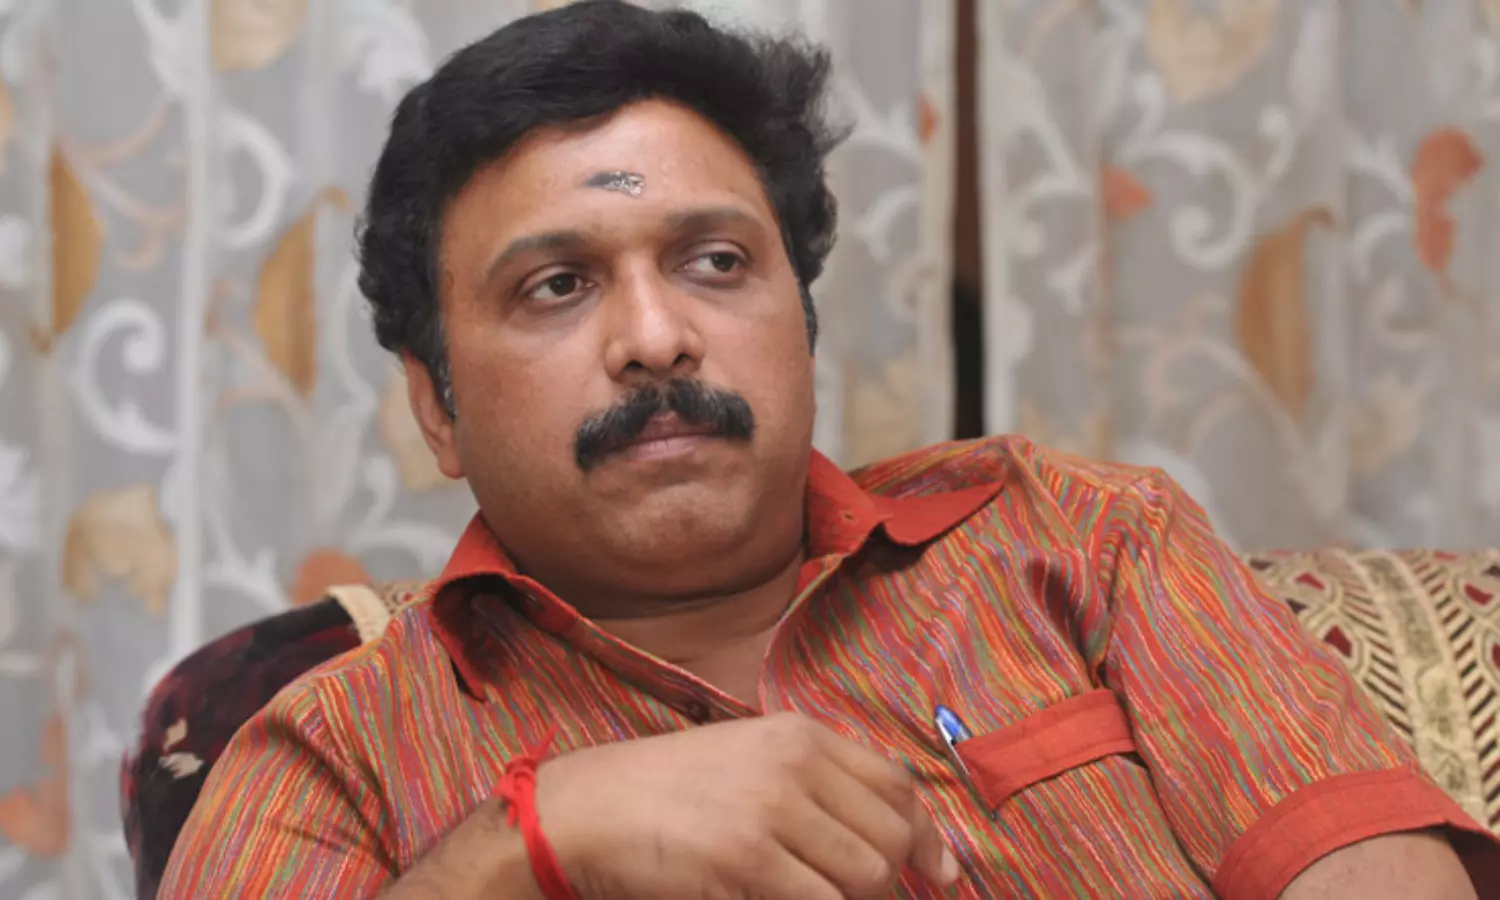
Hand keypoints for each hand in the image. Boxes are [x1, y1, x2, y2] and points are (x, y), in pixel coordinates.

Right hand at [535, 712, 960, 898]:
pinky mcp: (747, 859)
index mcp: (800, 735)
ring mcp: (772, 811)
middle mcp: (795, 763)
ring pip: (864, 878)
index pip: (898, 785)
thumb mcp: (748, 760)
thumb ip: (814, 785)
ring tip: (806, 896)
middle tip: (851, 897)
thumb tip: (894, 842)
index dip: (927, 837)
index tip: (942, 875)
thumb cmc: (667, 792)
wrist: (588, 809)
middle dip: (887, 881)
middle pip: (889, 837)